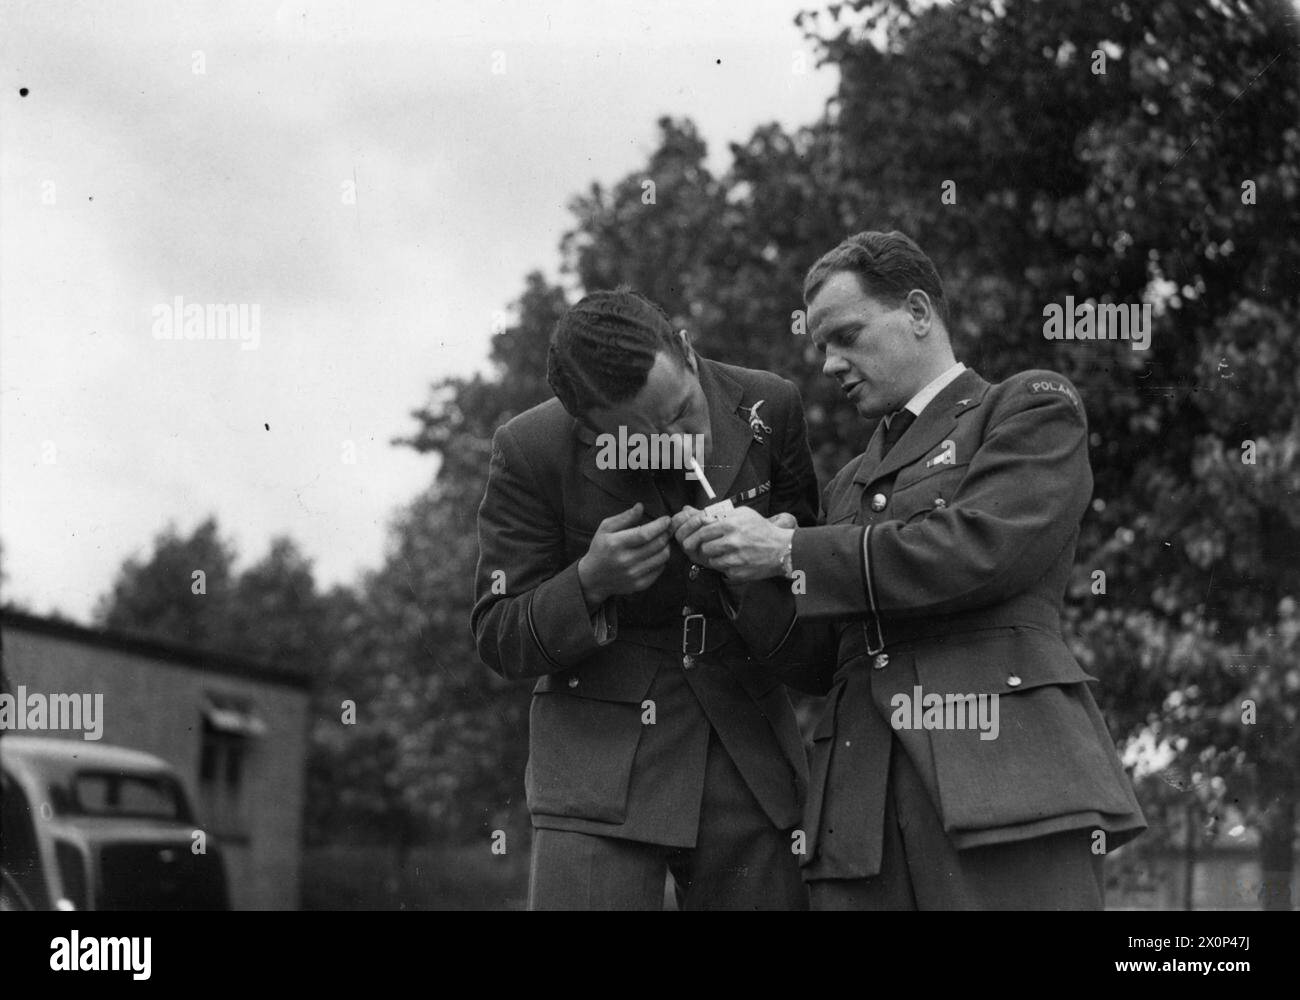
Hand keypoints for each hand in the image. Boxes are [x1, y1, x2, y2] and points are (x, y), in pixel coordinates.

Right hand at [577, 503, 670, 608]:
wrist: (593, 579)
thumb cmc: (600, 549)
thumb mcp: (605, 528)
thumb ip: (624, 517)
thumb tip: (641, 506)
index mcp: (616, 544)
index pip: (645, 534)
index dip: (659, 526)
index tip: (667, 519)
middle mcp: (625, 561)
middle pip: (657, 545)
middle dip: (666, 534)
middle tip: (668, 528)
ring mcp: (633, 574)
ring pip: (662, 558)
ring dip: (666, 546)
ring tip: (662, 541)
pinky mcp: (639, 585)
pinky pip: (660, 569)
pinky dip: (662, 560)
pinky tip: (656, 554)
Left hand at [672, 505, 791, 581]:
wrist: (782, 549)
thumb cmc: (761, 529)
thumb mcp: (743, 514)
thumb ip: (720, 514)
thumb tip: (696, 515)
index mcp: (730, 525)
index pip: (702, 531)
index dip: (695, 536)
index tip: (691, 538)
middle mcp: (731, 541)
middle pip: (703, 547)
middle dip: (704, 547)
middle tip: (707, 546)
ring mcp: (734, 559)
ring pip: (711, 560)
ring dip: (714, 557)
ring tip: (724, 553)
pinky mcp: (738, 572)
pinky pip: (722, 570)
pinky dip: (725, 566)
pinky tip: (735, 560)